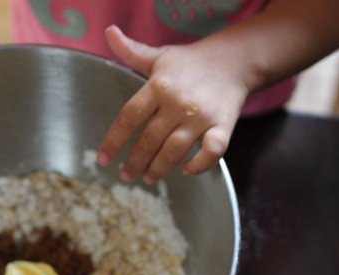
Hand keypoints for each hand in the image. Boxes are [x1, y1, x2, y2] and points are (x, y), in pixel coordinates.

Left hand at [97, 25, 249, 183]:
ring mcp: (201, 116)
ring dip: (158, 169)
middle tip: (125, 175)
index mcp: (158, 86)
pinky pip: (212, 151)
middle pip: (149, 140)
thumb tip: (109, 32)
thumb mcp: (158, 56)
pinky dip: (199, 165)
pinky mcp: (223, 125)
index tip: (103, 160)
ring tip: (147, 178)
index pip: (128, 118)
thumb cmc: (189, 63)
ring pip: (174, 150)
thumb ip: (131, 51)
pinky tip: (186, 171)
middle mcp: (177, 102)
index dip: (113, 142)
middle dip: (134, 162)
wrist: (234, 60)